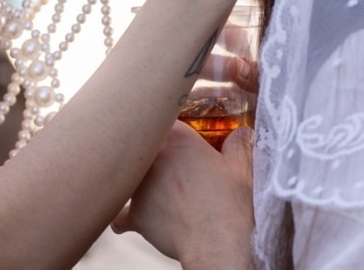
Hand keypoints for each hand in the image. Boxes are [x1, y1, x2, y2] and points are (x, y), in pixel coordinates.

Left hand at [112, 122, 254, 269]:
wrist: (218, 243)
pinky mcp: (135, 214)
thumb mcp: (241, 169)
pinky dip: (125, 216)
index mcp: (177, 138)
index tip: (172, 132)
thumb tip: (242, 134)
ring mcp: (140, 186)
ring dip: (138, 182)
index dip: (164, 123)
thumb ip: (238, 145)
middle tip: (164, 162)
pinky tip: (129, 219)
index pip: (160, 119)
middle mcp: (152, 157)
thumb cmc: (230, 205)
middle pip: (139, 146)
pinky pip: (121, 214)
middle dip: (148, 152)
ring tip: (154, 191)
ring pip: (129, 178)